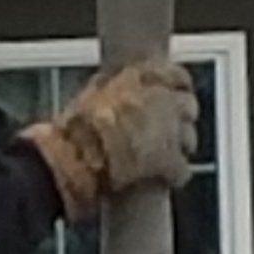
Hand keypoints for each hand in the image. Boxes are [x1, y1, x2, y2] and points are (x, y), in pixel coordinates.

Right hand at [22, 58, 199, 217]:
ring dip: (181, 147)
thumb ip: (111, 88)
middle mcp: (154, 100)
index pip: (174, 75)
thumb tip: (118, 86)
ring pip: (189, 137)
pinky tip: (167, 178)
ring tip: (167, 156)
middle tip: (171, 131)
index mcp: (135, 80)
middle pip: (187, 105)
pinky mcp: (166, 162)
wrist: (64, 166)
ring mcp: (164, 130)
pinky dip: (176, 175)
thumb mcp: (89, 97)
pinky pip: (182, 168)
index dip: (178, 86)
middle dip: (181, 119)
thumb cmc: (69, 136)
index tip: (177, 92)